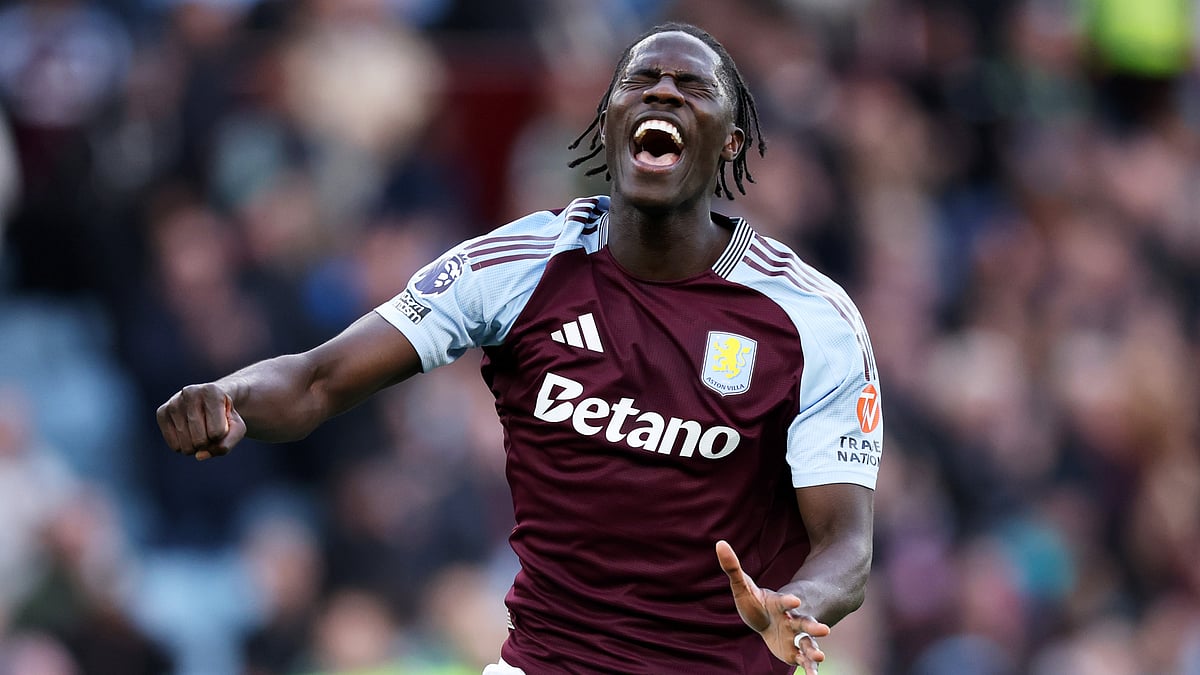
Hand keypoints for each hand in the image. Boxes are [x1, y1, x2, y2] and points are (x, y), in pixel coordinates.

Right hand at [156, 383, 245, 460]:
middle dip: (209, 443)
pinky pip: (174, 445)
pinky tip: (188, 434)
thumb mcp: (236, 428)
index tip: (222, 422)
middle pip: (200, 440)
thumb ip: (225, 445)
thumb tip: (199, 455)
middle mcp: (190, 393)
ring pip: (187, 445)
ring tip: (200, 431)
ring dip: (196, 447)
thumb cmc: (225, 416)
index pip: (217, 432)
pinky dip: (184, 447)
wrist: (209, 401)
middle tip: (210, 429)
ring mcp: (174, 403)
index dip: (222, 435)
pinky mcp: (162, 413)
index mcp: (211, 392)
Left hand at [716, 540, 829, 672]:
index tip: (795, 601)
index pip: (784, 602)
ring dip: (814, 649)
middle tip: (825, 629)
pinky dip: (811, 669)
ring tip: (820, 656)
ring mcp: (797, 637)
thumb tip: (719, 543)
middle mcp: (793, 620)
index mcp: (780, 605)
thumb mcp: (743, 586)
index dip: (789, 601)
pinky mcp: (797, 652)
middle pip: (805, 622)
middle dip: (813, 626)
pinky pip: (806, 661)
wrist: (772, 621)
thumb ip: (732, 567)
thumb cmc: (758, 602)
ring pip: (809, 642)